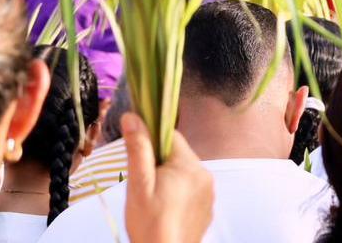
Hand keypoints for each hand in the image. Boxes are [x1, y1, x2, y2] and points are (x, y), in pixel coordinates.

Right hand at [122, 113, 213, 242]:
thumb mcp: (138, 186)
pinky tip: (166, 211)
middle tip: (144, 187)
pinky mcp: (207, 208)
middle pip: (177, 155)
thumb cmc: (149, 224)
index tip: (140, 159)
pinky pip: (191, 190)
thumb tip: (132, 116)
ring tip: (155, 202)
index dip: (151, 143)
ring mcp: (209, 193)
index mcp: (189, 165)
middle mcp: (205, 175)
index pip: (170, 136)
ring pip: (184, 173)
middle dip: (159, 165)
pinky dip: (179, 195)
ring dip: (169, 180)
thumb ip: (138, 150)